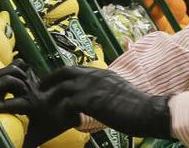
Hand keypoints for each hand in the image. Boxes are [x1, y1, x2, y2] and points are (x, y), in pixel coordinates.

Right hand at [0, 59, 78, 147]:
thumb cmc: (55, 122)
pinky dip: (9, 68)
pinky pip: (19, 65)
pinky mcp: (33, 74)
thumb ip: (26, 145)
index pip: (7, 105)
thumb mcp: (40, 136)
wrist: (73, 105)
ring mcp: (33, 80)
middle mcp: (31, 90)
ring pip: (13, 69)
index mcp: (30, 105)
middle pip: (8, 81)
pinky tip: (4, 78)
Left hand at [40, 66, 171, 138]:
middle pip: (65, 71)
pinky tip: (61, 120)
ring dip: (51, 97)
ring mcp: (92, 86)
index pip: (77, 68)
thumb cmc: (137, 106)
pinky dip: (62, 112)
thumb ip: (106, 91)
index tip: (54, 81)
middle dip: (50, 79)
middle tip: (40, 88)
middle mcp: (96, 75)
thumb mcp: (120, 91)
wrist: (147, 111)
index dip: (62, 75)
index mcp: (103, 73)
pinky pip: (67, 104)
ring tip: (44, 107)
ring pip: (62, 87)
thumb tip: (100, 99)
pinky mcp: (91, 100)